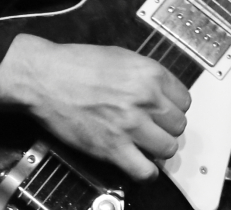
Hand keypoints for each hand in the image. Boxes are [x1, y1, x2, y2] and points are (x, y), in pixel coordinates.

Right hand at [0, 34, 190, 181]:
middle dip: (167, 128)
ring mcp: (130, 125)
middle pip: (178, 125)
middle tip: (154, 128)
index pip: (184, 100)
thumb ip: (145, 75)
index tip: (165, 112)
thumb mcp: (121, 57)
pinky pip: (144, 170)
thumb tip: (159, 91)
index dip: (174, 108)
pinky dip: (147, 173)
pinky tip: (142, 166)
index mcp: (150, 74)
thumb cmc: (76, 64)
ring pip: (168, 148)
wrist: (45, 78)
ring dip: (159, 149)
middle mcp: (146, 99)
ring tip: (148, 146)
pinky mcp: (113, 148)